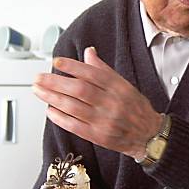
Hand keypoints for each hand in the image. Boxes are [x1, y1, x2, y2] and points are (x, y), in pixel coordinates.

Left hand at [31, 46, 161, 157]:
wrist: (148, 134)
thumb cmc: (135, 108)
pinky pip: (75, 126)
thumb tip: (88, 52)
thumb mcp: (124, 84)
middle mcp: (111, 103)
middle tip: (39, 78)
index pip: (92, 73)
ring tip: (39, 91)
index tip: (57, 62)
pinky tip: (50, 110)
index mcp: (118, 87)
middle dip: (55, 83)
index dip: (73, 67)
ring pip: (74, 107)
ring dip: (53, 98)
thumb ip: (103, 69)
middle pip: (80, 90)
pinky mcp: (98, 136)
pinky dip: (60, 118)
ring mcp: (104, 121)